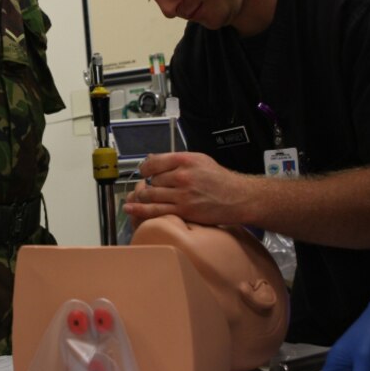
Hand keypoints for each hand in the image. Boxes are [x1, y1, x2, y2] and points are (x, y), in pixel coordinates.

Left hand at [123, 151, 256, 226]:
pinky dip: (141, 210)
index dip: (145, 169)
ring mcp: (182, 195)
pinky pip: (156, 211)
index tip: (145, 173)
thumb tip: (151, 159)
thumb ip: (175, 160)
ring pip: (151, 195)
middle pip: (152, 180)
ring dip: (145, 197)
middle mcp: (182, 176)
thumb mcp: (199, 160)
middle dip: (149, 185)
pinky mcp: (184, 211)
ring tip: (146, 198)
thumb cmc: (219, 179)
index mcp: (185, 160)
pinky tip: (130, 208)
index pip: (153, 162)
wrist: (238, 198)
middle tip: (152, 188)